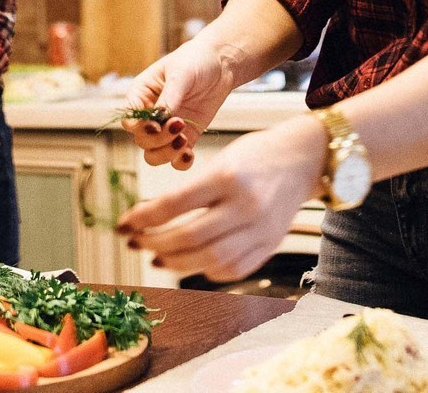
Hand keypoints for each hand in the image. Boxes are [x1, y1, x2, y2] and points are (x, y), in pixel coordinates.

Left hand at [114, 115, 328, 281]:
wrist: (304, 159)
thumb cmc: (256, 156)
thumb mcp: (220, 159)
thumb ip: (189, 190)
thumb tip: (151, 219)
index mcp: (228, 177)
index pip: (175, 204)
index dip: (143, 218)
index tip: (123, 224)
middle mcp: (246, 206)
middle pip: (190, 237)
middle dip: (155, 243)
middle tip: (136, 242)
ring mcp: (261, 231)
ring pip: (209, 260)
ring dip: (176, 263)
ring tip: (157, 256)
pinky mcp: (270, 247)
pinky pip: (233, 270)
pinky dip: (207, 271)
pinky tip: (192, 262)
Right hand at [122, 36, 242, 168]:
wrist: (222, 63)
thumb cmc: (196, 60)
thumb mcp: (181, 73)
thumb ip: (169, 97)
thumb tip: (160, 119)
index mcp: (141, 95)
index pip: (129, 119)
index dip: (139, 127)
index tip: (157, 125)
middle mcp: (150, 115)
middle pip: (141, 140)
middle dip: (158, 139)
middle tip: (179, 125)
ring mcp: (167, 129)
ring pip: (154, 154)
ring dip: (167, 153)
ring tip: (184, 141)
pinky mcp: (186, 137)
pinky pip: (177, 159)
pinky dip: (181, 162)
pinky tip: (190, 154)